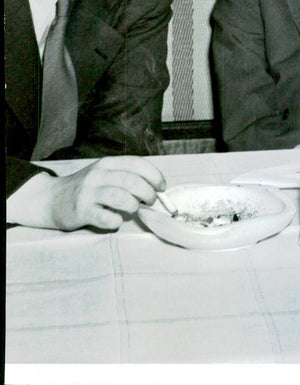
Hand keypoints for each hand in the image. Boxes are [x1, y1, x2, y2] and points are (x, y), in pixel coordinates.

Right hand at [6, 156, 166, 230]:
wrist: (51, 199)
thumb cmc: (86, 188)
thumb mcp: (104, 174)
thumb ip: (126, 176)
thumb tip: (154, 188)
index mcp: (107, 164)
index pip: (137, 164)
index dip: (154, 175)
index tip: (162, 186)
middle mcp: (98, 175)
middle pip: (131, 180)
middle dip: (147, 192)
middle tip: (151, 200)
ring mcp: (88, 193)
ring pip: (120, 196)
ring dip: (133, 204)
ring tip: (135, 208)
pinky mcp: (81, 211)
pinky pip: (105, 217)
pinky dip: (116, 220)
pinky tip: (117, 220)